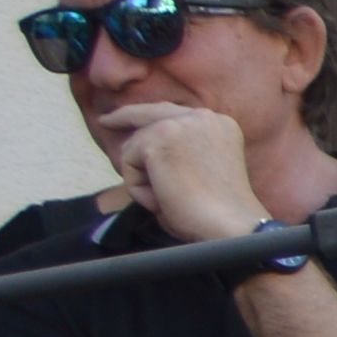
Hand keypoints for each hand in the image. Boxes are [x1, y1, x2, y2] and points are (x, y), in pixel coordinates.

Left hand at [97, 102, 267, 245]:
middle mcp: (202, 117)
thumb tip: (142, 151)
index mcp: (220, 124)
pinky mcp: (156, 141)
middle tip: (105, 121)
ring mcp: (178, 125)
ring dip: (143, 177)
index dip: (152, 121)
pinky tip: (162, 199)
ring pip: (135, 144)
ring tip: (168, 200)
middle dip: (123, 116)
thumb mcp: (206, 168)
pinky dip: (138, 187)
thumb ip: (182, 152)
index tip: (131, 119)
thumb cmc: (219, 211)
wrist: (231, 224)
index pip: (176, 115)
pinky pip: (127, 162)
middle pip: (148, 111)